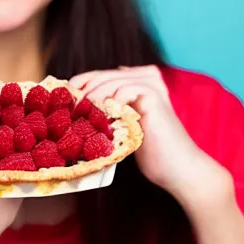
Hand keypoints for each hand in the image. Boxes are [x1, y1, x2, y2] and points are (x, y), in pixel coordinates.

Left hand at [70, 66, 231, 210]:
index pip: (101, 74)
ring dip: (92, 97)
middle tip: (70, 105)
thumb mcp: (124, 125)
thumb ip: (111, 108)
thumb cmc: (150, 150)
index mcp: (139, 80)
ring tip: (82, 114)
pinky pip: (123, 91)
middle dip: (83, 89)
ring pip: (110, 82)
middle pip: (103, 75)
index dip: (81, 82)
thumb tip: (82, 100)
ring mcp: (151, 85)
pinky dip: (109, 104)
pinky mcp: (154, 95)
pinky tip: (102, 119)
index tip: (66, 94)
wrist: (177, 169)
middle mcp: (146, 78)